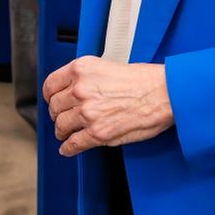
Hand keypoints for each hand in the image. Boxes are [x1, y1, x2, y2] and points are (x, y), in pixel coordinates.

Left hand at [41, 56, 173, 156]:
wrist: (164, 93)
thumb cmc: (144, 80)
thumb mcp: (107, 66)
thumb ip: (87, 78)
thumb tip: (74, 90)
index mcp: (81, 69)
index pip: (51, 84)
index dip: (50, 96)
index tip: (53, 100)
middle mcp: (80, 89)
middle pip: (55, 107)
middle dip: (57, 114)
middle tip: (62, 118)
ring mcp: (87, 112)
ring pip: (61, 126)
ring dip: (62, 132)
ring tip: (65, 134)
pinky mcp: (98, 133)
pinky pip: (73, 144)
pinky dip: (68, 148)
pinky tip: (68, 148)